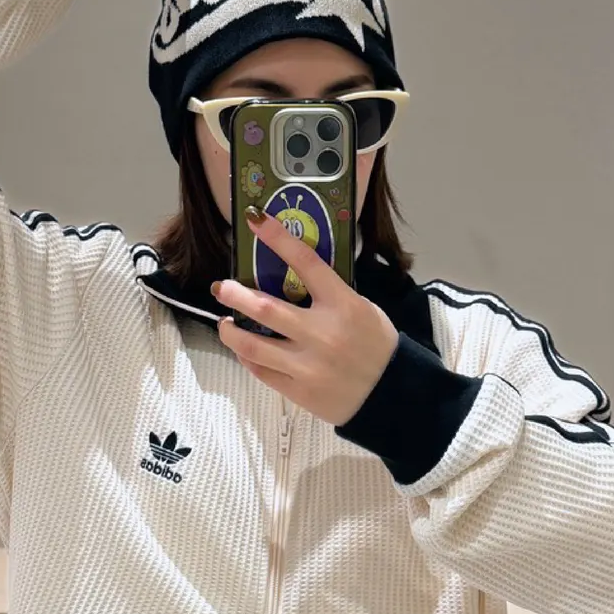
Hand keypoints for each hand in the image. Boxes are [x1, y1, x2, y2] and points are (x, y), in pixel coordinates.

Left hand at [212, 208, 398, 426]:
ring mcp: (308, 365)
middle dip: (237, 294)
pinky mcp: (300, 391)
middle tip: (222, 287)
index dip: (278, 238)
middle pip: (267, 308)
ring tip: (225, 323)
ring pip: (254, 346)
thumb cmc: (376, 344)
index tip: (255, 219)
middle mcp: (323, 333)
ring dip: (232, 331)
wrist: (392, 394)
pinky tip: (243, 350)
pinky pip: (262, 372)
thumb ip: (330, 294)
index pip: (307, 263)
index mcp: (343, 305)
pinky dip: (247, 358)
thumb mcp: (362, 309)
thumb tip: (292, 274)